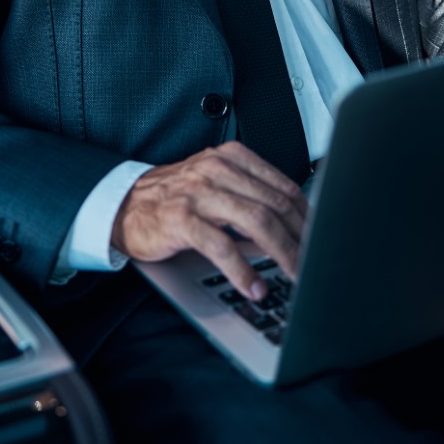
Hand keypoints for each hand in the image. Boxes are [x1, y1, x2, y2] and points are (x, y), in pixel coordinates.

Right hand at [111, 142, 307, 300]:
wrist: (122, 205)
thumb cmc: (173, 199)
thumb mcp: (215, 185)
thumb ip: (250, 196)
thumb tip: (295, 228)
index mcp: (231, 157)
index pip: (283, 186)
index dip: (308, 217)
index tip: (321, 240)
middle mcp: (217, 169)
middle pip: (275, 204)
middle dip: (301, 239)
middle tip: (314, 265)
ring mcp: (198, 192)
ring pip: (256, 221)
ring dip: (281, 254)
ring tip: (294, 276)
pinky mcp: (181, 219)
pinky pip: (222, 246)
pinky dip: (243, 270)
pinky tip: (254, 286)